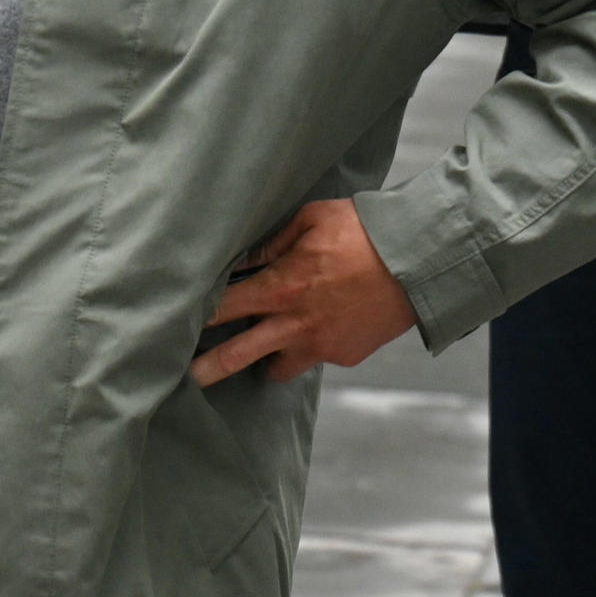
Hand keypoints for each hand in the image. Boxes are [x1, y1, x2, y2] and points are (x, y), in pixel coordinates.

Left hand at [195, 198, 415, 386]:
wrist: (420, 261)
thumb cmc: (366, 232)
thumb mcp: (313, 218)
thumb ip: (274, 240)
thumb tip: (246, 256)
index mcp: (281, 287)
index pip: (224, 307)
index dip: (198, 317)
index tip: (176, 323)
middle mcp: (293, 324)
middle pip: (235, 355)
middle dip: (206, 370)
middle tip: (184, 378)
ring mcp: (319, 345)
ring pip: (276, 368)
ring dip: (267, 357)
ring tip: (265, 347)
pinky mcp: (344, 355)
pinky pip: (317, 356)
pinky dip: (314, 345)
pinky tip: (326, 324)